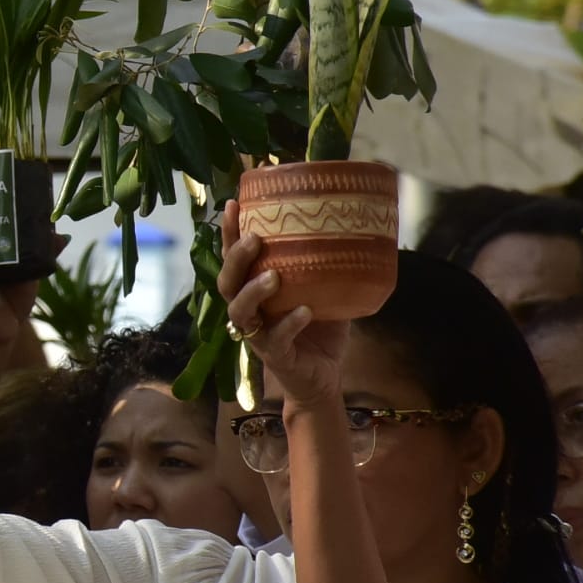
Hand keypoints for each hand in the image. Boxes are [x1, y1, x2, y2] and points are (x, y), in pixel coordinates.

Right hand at [217, 201, 346, 409]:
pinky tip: (304, 312)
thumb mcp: (324, 291)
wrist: (323, 377)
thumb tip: (356, 225)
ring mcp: (258, 335)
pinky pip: (275, 339)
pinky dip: (288, 324)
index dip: (229, 233)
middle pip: (226, 282)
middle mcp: (249, 310)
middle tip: (254, 239)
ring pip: (239, 311)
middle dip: (235, 258)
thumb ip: (326, 266)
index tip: (234, 204)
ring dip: (252, 291)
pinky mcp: (275, 356)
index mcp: (254, 290)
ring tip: (273, 277)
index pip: (234, 258)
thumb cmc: (319, 330)